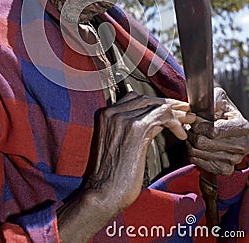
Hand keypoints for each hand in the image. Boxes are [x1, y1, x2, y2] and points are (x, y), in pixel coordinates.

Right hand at [86, 91, 195, 213]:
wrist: (102, 193)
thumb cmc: (111, 176)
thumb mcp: (117, 144)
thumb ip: (129, 128)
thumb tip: (154, 122)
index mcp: (106, 115)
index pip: (136, 98)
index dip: (156, 102)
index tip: (171, 108)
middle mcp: (113, 112)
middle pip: (147, 99)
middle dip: (169, 104)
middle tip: (185, 111)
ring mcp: (123, 119)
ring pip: (156, 106)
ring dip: (176, 113)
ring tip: (189, 119)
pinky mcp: (136, 129)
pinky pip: (162, 116)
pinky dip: (175, 123)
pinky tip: (181, 134)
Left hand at [187, 87, 248, 174]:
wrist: (227, 123)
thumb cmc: (222, 110)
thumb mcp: (219, 99)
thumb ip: (210, 102)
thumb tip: (198, 113)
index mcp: (243, 127)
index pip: (213, 131)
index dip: (199, 125)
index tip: (195, 120)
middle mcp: (242, 145)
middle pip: (204, 143)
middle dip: (192, 133)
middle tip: (191, 127)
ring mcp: (235, 159)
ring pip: (200, 153)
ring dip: (191, 143)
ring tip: (193, 135)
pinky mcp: (226, 168)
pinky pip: (203, 165)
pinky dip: (194, 155)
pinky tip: (195, 147)